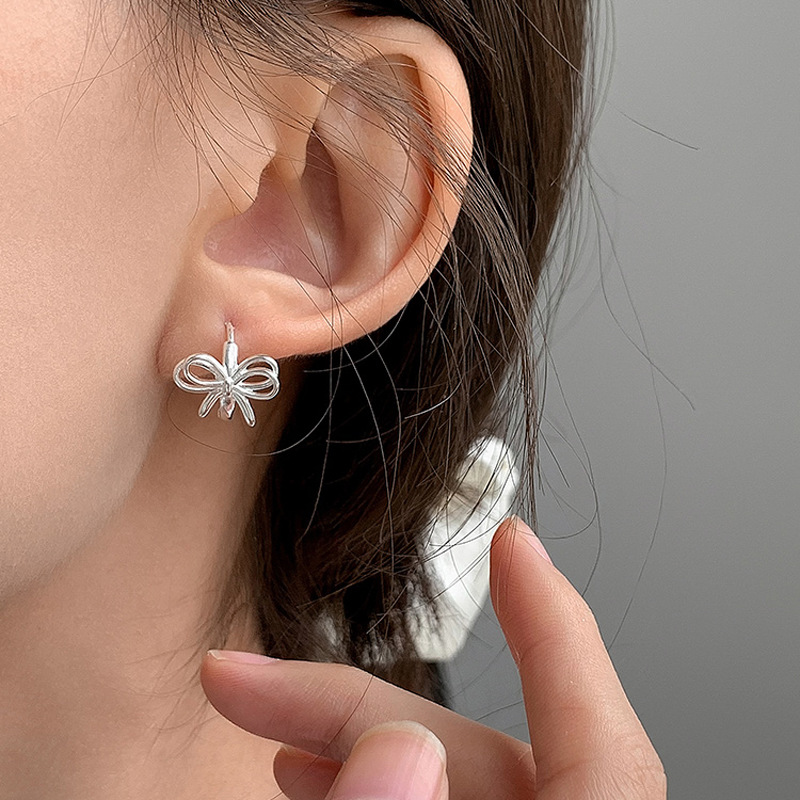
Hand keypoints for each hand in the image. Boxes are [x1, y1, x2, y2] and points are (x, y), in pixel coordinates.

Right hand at [201, 516, 665, 798]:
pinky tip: (314, 778)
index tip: (511, 540)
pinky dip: (370, 788)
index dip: (554, 624)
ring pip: (442, 781)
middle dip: (347, 703)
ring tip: (268, 719)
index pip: (601, 734)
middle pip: (475, 752)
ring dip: (350, 744)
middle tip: (244, 681)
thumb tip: (392, 746)